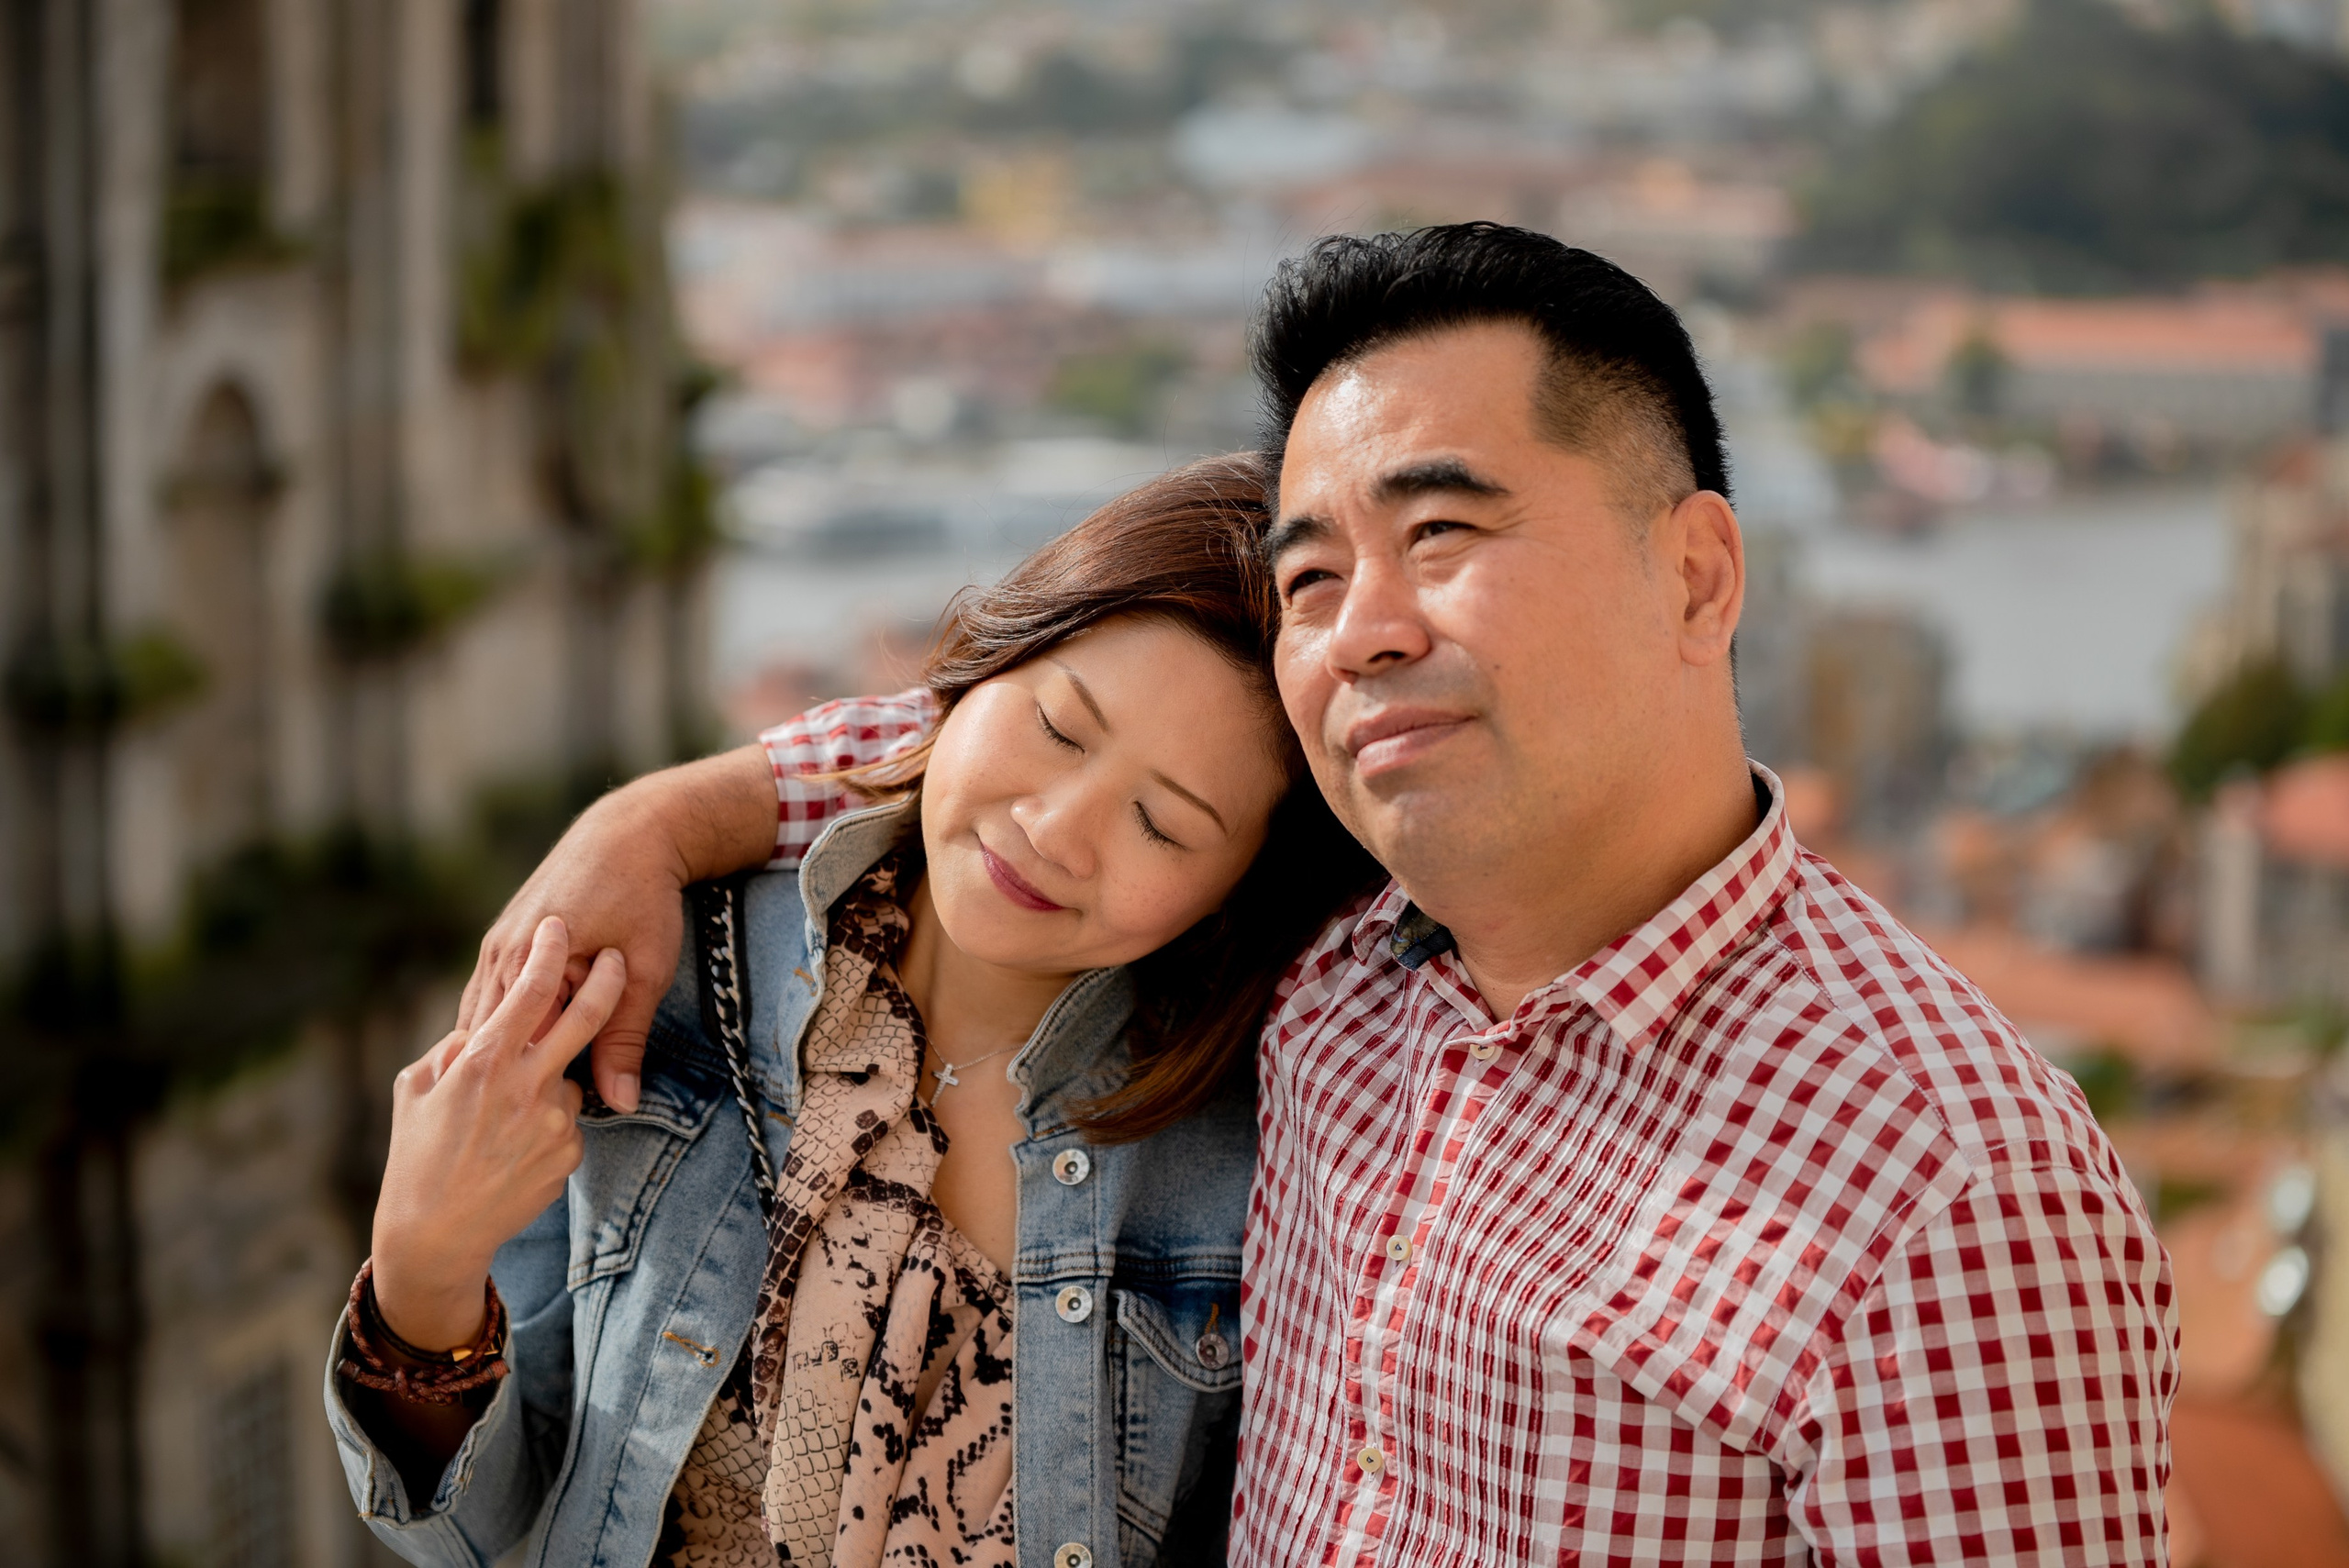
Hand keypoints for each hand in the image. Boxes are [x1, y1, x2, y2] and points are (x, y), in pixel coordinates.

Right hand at [372, 918, 622, 1349]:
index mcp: (484, 1061)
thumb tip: (479, 1024)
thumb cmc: (413, 1158)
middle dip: (606, 979)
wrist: (436, 1235)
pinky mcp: (569, 1151)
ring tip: (505, 1115)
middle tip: (616, 955)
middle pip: (584, 1016)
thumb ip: (453, 1048)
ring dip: (551, 1077)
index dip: (548, 950)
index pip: (529, 989)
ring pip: (568, 1073)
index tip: (558, 923)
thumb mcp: (414, 1089)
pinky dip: (548, 1119)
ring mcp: (554, 1119)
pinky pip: (566, 1117)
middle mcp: (527, 1084)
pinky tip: (515, 1146)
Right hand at [457, 744, 775, 1112]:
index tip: (544, 1118)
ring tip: (510, 1096)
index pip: (516, 1048)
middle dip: (503, 1077)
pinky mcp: (501, 940)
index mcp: (529, 964)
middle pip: (489, 1038)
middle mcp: (500, 955)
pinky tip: (509, 1058)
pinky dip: (498, 1028)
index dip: (529, 1087)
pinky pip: (487, 998)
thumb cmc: (643, 897)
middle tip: (516, 1120)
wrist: (629, 833)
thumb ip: (626, 1038)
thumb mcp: (646, 971)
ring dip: (496, 1053)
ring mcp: (495, 946)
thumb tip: (622, 1102)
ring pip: (483, 1019)